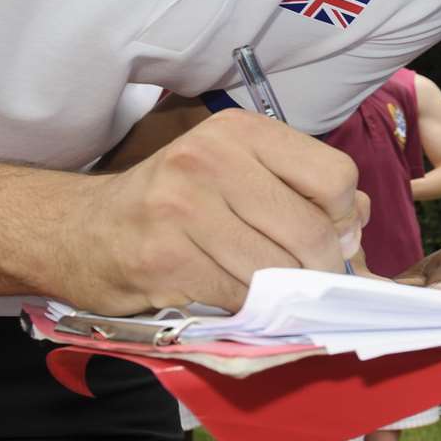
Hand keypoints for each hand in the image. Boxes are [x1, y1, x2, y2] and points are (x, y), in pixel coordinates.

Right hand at [52, 109, 367, 313]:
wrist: (80, 230)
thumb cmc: (172, 203)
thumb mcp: (236, 172)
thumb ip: (301, 188)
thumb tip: (360, 222)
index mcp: (240, 131)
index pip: (335, 176)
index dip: (344, 218)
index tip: (331, 238)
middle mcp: (210, 158)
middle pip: (311, 230)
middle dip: (320, 269)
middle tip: (308, 281)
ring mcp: (182, 207)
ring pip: (276, 270)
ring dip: (281, 295)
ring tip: (266, 290)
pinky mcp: (163, 258)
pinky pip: (237, 297)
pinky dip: (245, 309)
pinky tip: (228, 297)